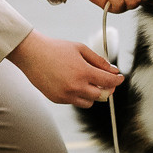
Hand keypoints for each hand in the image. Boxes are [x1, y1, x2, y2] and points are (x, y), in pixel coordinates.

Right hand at [9, 29, 123, 105]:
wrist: (32, 54)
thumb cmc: (56, 49)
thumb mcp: (81, 49)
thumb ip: (99, 61)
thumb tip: (113, 70)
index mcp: (83, 72)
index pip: (108, 82)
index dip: (117, 80)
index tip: (120, 78)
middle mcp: (75, 86)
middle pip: (102, 96)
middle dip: (108, 89)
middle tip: (107, 81)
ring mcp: (66, 95)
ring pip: (89, 102)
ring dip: (94, 94)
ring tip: (90, 83)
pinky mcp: (58, 99)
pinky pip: (75, 102)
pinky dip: (80, 95)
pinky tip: (75, 83)